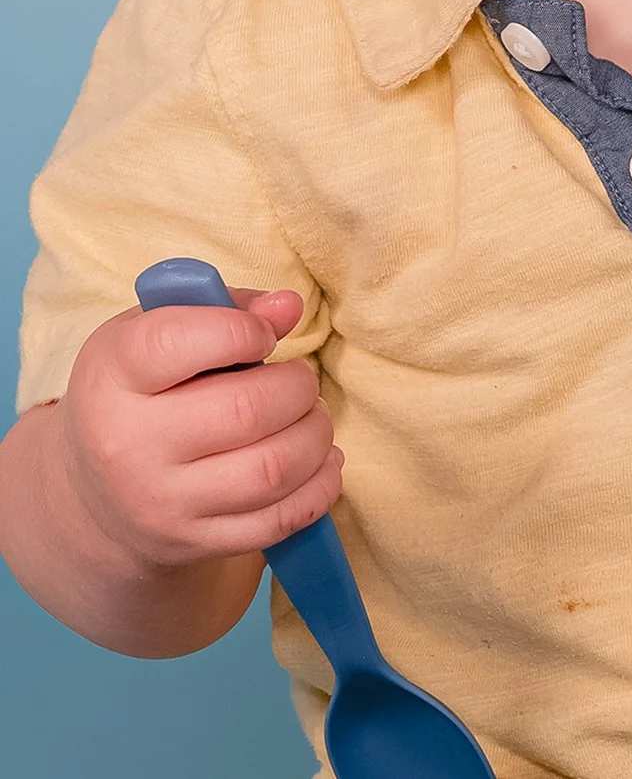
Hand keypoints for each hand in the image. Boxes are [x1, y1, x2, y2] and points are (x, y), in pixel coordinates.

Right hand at [56, 287, 342, 569]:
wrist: (94, 492)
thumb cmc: (138, 389)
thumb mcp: (153, 331)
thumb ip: (224, 307)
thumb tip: (287, 307)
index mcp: (114, 376)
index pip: (175, 344)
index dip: (241, 330)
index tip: (265, 334)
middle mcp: (130, 445)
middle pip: (246, 410)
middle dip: (298, 386)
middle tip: (300, 379)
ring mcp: (162, 503)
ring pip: (272, 469)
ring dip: (315, 434)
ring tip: (311, 416)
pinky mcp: (193, 543)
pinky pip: (278, 521)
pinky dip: (319, 486)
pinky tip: (320, 460)